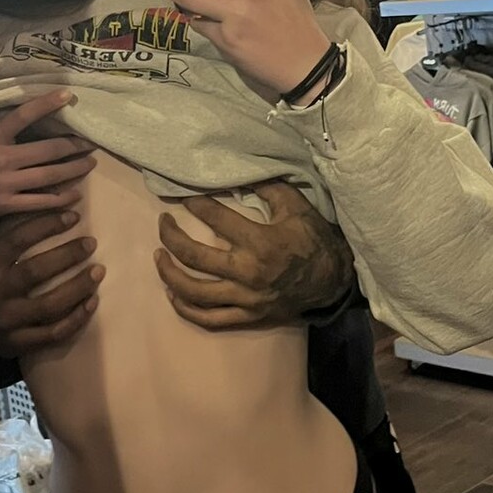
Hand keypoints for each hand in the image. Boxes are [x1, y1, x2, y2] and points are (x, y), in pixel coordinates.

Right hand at [0, 89, 94, 230]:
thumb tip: (29, 121)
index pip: (23, 115)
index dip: (46, 103)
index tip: (68, 95)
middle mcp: (1, 158)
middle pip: (48, 150)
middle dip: (73, 145)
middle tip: (91, 142)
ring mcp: (4, 183)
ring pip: (50, 176)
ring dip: (74, 169)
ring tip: (89, 163)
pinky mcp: (5, 205)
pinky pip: (41, 202)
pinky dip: (61, 198)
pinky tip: (75, 194)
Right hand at [0, 210, 104, 358]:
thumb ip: (5, 241)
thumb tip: (43, 211)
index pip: (18, 240)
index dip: (47, 226)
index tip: (73, 217)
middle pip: (37, 271)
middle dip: (69, 255)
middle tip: (91, 244)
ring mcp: (7, 321)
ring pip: (50, 304)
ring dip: (79, 287)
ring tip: (98, 271)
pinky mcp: (18, 344)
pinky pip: (54, 333)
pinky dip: (77, 318)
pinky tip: (91, 302)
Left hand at [154, 181, 354, 328]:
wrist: (334, 281)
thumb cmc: (313, 239)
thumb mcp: (295, 206)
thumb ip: (267, 187)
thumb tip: (238, 173)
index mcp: (260, 243)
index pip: (216, 219)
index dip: (195, 203)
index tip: (184, 196)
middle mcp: (248, 273)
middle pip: (194, 256)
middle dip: (170, 236)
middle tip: (163, 223)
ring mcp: (246, 299)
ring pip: (194, 292)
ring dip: (169, 273)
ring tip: (159, 256)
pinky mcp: (247, 316)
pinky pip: (209, 319)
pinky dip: (186, 309)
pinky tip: (173, 295)